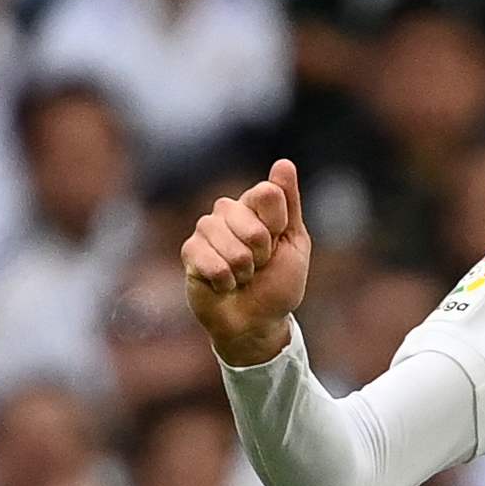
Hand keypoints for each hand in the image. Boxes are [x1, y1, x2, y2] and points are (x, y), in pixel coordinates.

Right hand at [182, 161, 313, 367]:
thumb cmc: (278, 284)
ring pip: (228, 242)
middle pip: (249, 220)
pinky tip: (224, 285)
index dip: (278, 225)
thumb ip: (289, 204)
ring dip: (243, 269)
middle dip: (262, 252)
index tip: (279, 241)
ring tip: (242, 276)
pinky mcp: (189, 253)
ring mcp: (206, 231)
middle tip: (259, 264)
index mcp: (255, 205)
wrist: (258, 322)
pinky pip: (209, 260)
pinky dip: (225, 280)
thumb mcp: (294, 243)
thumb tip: (283, 163)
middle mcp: (227, 212)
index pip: (266, 193)